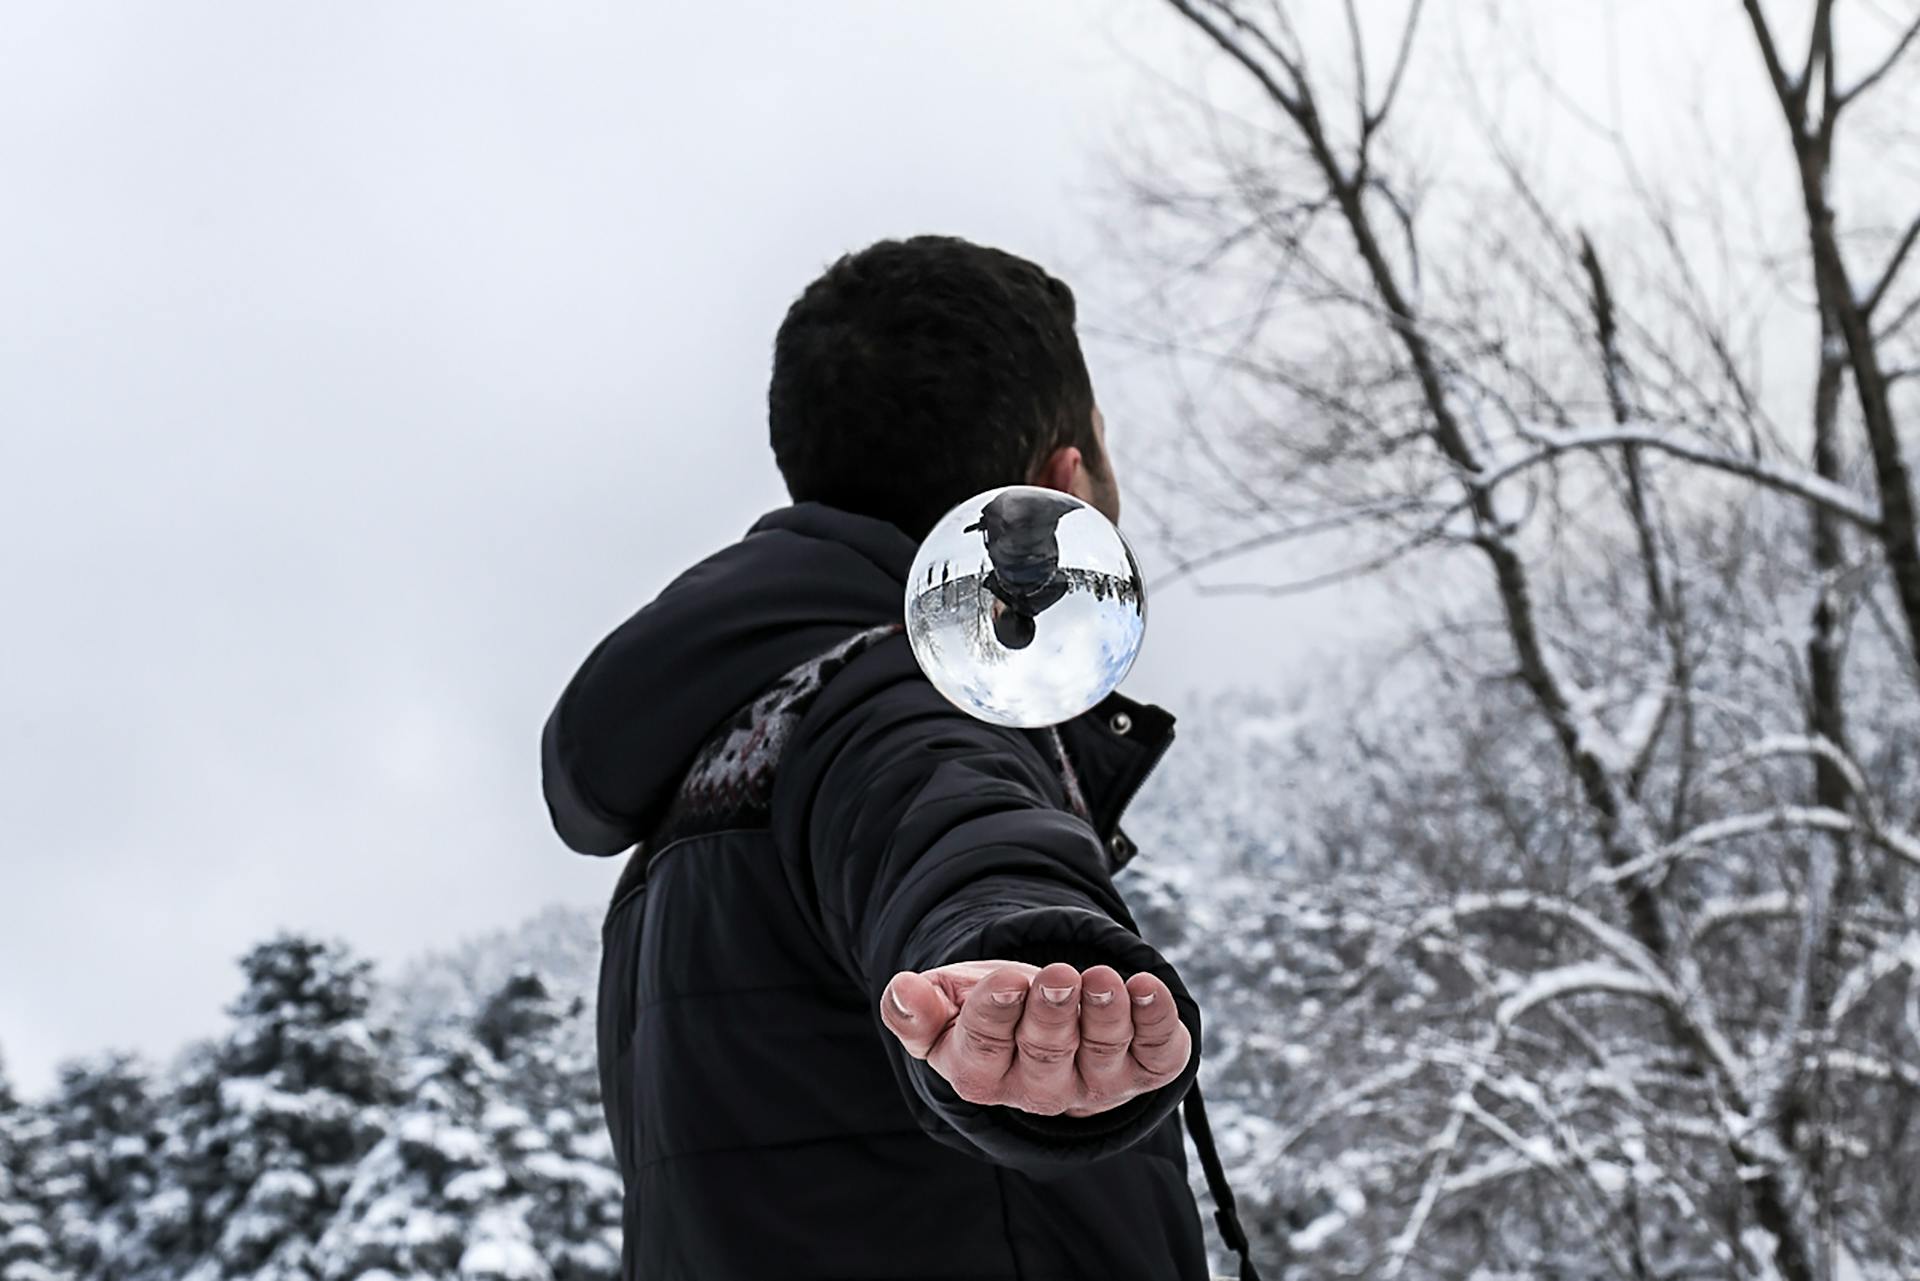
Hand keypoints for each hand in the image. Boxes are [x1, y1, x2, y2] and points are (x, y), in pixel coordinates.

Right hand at [879, 959, 1190, 1117]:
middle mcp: (1039, 1090)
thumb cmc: (992, 1006)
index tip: (1007, 981)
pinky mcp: (1143, 1070)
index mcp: (982, 1075)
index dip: (996, 1015)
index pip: (984, 1051)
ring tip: (1103, 977)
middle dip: (1054, 1014)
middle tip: (1059, 976)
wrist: (1051, 1016)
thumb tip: (900, 990)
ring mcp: (1095, 1084)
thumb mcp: (947, 1003)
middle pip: (1046, 1057)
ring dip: (1106, 1015)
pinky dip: (1157, 1022)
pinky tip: (1149, 988)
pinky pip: (1156, 1056)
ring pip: (1101, 1056)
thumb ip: (918, 1006)